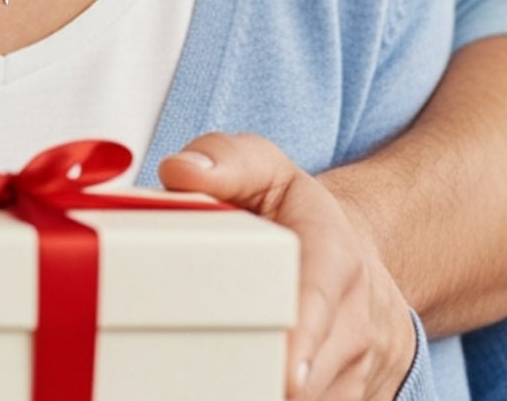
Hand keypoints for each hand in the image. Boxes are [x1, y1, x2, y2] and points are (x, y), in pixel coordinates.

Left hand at [159, 133, 416, 400]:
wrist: (354, 256)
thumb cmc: (295, 214)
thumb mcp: (264, 168)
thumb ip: (222, 161)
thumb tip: (179, 172)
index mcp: (333, 256)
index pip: (317, 302)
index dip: (300, 340)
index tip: (285, 374)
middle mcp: (355, 320)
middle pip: (307, 370)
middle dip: (256, 373)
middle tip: (201, 365)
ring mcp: (359, 370)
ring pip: (311, 399)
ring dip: (258, 390)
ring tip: (215, 366)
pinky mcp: (357, 400)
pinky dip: (270, 397)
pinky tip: (241, 379)